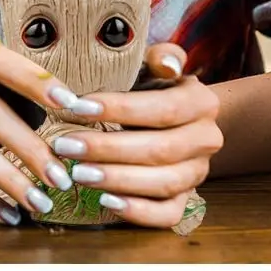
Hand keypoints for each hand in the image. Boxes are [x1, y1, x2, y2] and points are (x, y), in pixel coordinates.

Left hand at [50, 46, 222, 229]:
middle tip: (65, 146)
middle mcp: (206, 140)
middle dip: (107, 149)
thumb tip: (168, 63)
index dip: (120, 109)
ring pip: (163, 183)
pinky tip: (105, 201)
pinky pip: (167, 214)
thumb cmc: (149, 88)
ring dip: (117, 179)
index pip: (163, 109)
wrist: (172, 120)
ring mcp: (197, 173)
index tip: (77, 108)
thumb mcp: (151, 66)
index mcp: (201, 103)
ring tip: (78, 173)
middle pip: (160, 150)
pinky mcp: (185, 200)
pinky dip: (138, 211)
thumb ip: (159, 57)